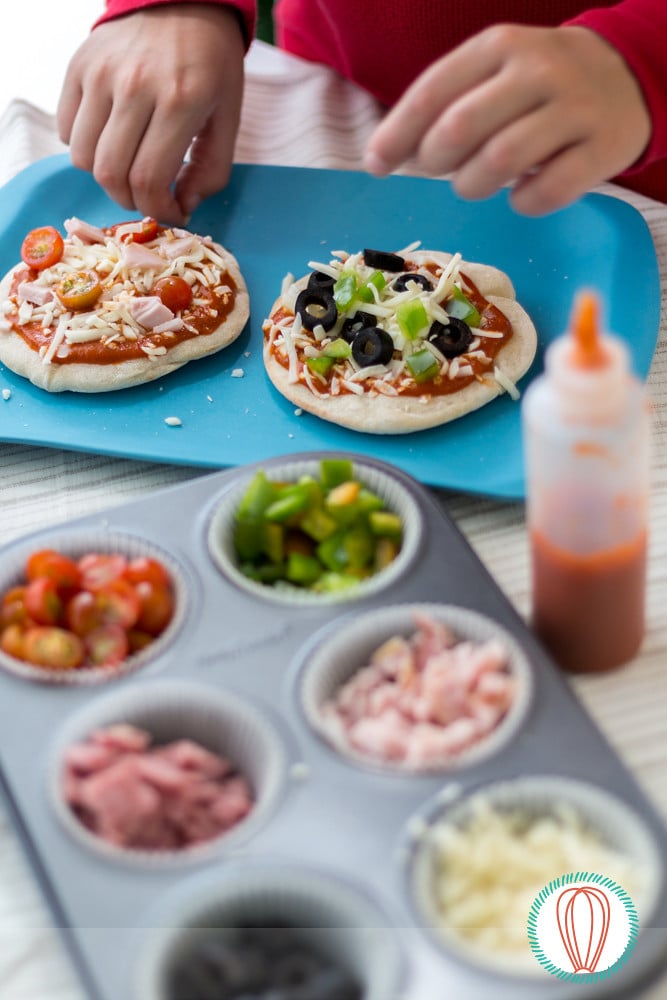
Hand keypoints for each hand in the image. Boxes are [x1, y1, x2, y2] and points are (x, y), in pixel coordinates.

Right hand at [57, 4, 244, 223]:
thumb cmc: (211, 65)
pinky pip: (66, 129)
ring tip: (128, 169)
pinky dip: (84, 148)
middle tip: (148, 196)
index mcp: (180, 101)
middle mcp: (134, 86)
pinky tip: (111, 139)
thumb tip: (183, 206)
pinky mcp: (78, 66)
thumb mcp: (228, 118)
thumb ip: (212, 171)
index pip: (149, 180)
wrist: (182, 1)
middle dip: (130, 201)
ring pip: (82, 157)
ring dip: (104, 178)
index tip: (170, 212)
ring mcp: (101, 74)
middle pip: (110, 174)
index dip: (157, 210)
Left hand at [364, 25, 651, 214]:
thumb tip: (393, 155)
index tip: (376, 166)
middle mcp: (537, 71)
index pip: (433, 93)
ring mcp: (574, 109)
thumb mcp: (494, 72)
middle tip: (442, 171)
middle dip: (436, 162)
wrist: (626, 77)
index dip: (397, 135)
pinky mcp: (602, 149)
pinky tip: (521, 194)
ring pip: (500, 162)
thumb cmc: (539, 86)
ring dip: (473, 186)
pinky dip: (523, 204)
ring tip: (476, 183)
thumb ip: (448, 104)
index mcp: (498, 47)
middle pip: (461, 128)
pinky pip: (546, 192)